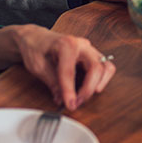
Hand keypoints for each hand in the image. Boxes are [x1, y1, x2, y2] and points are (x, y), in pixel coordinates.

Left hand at [0, 25, 115, 109]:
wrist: (37, 38)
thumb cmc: (36, 48)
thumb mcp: (38, 66)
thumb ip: (52, 82)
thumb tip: (62, 99)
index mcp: (66, 44)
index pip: (71, 71)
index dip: (69, 90)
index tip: (69, 104)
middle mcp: (81, 45)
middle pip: (96, 68)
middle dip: (87, 89)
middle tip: (76, 103)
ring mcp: (89, 49)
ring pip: (106, 67)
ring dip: (97, 85)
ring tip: (83, 97)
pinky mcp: (92, 56)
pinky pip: (105, 68)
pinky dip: (100, 81)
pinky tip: (87, 88)